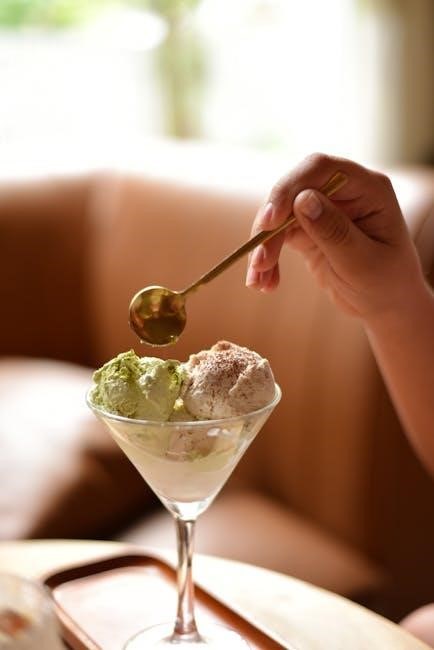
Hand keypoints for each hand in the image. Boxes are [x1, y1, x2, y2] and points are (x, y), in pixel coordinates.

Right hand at [246, 153, 425, 322]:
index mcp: (367, 188)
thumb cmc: (386, 284)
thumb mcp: (363, 262)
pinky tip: (265, 283)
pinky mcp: (306, 229)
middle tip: (259, 261)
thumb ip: (334, 231)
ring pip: (278, 215)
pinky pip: (276, 236)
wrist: (387, 305)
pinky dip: (267, 258)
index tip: (270, 220)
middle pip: (291, 190)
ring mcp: (322, 209)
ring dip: (263, 247)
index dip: (290, 187)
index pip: (320, 169)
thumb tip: (302, 200)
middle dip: (270, 226)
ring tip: (258, 282)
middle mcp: (342, 192)